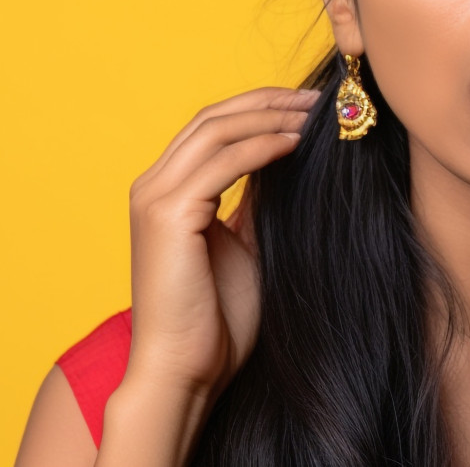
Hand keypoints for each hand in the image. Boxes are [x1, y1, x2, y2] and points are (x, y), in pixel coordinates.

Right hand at [123, 86, 319, 396]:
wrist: (186, 370)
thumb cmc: (216, 318)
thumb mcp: (246, 243)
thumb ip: (256, 200)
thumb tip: (288, 158)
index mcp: (166, 191)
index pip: (212, 127)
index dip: (260, 108)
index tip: (308, 106)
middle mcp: (152, 186)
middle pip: (212, 118)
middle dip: (268, 101)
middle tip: (317, 100)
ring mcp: (154, 198)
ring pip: (215, 131)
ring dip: (268, 115)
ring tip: (312, 115)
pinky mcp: (166, 214)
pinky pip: (221, 163)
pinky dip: (261, 145)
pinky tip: (295, 143)